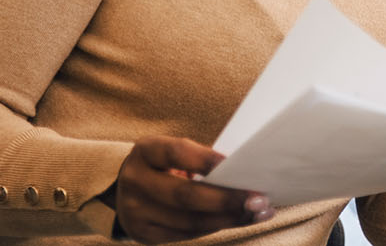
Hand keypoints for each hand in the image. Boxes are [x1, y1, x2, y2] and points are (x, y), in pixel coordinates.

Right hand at [109, 135, 274, 243]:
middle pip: (185, 195)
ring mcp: (135, 211)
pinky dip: (217, 227)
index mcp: (145, 151)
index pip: (177, 153)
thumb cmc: (166, 165)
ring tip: (259, 212)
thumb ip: (200, 160)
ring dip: (229, 218)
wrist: (125, 189)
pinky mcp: (143, 234)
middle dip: (226, 199)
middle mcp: (135, 181)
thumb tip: (245, 173)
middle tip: (260, 199)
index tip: (236, 163)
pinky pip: (187, 234)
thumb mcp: (174, 153)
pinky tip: (239, 220)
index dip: (206, 159)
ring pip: (190, 220)